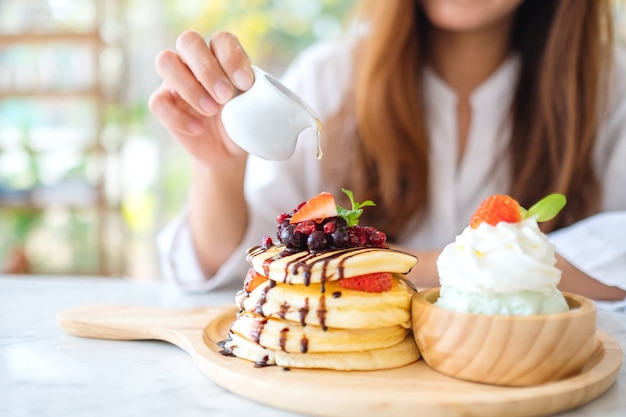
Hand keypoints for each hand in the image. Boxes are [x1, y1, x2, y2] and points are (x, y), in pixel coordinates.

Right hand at [149, 31, 254, 167]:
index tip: (246, 85)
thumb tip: (248, 91)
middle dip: (207, 69)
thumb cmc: (242, 121)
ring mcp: (174, 80)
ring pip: (165, 61)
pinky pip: (158, 101)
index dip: (232, 59)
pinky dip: (179, 117)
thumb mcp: (253, 107)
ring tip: (212, 111)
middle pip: (188, 41)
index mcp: (220, 55)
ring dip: (190, 87)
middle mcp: (194, 60)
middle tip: (225, 97)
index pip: (221, 40)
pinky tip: (198, 129)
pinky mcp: (163, 103)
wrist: (228, 150)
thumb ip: (253, 93)